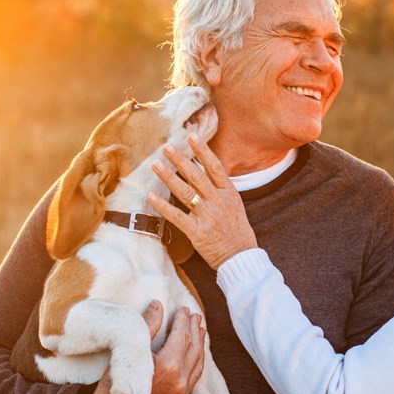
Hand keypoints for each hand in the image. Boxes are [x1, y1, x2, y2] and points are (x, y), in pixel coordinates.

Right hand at [86, 302, 205, 393]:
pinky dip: (196, 363)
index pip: (181, 336)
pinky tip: (195, 353)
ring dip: (199, 345)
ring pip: (197, 364)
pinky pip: (193, 379)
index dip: (182, 320)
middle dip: (194, 329)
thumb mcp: (129, 352)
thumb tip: (157, 304)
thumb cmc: (114, 383)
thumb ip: (147, 327)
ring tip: (200, 330)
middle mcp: (179, 382)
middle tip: (195, 315)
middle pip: (193, 349)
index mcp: (168, 367)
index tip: (183, 308)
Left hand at [148, 134, 258, 269]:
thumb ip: (220, 189)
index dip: (202, 150)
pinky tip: (151, 196)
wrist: (241, 257)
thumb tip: (204, 171)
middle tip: (167, 147)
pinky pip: (177, 216)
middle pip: (197, 176)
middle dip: (180, 159)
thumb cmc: (237, 231)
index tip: (191, 136)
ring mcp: (207, 216)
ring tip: (156, 165)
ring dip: (169, 177)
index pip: (215, 167)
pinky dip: (163, 206)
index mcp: (229, 193)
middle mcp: (218, 201)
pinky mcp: (197, 232)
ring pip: (185, 192)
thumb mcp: (235, 205)